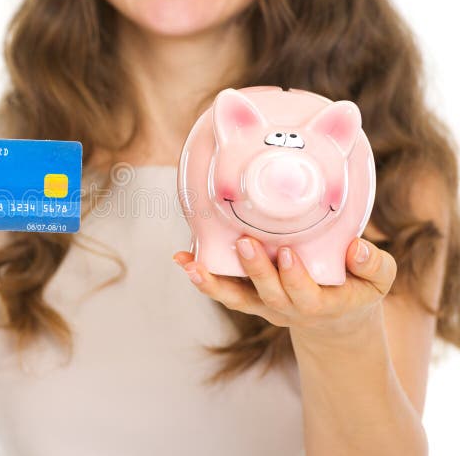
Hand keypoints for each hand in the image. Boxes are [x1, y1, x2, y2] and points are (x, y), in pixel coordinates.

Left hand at [173, 236, 396, 339]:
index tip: (287, 253)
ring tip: (191, 264)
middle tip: (244, 244)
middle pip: (268, 294)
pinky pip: (223, 290)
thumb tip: (357, 248)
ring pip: (237, 298)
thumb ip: (374, 265)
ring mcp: (264, 305)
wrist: (336, 318)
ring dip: (212, 282)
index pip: (306, 295)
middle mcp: (288, 308)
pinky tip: (182, 259)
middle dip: (255, 270)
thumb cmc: (357, 289)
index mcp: (321, 303)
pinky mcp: (248, 297)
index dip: (294, 277)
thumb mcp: (378, 280)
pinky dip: (202, 277)